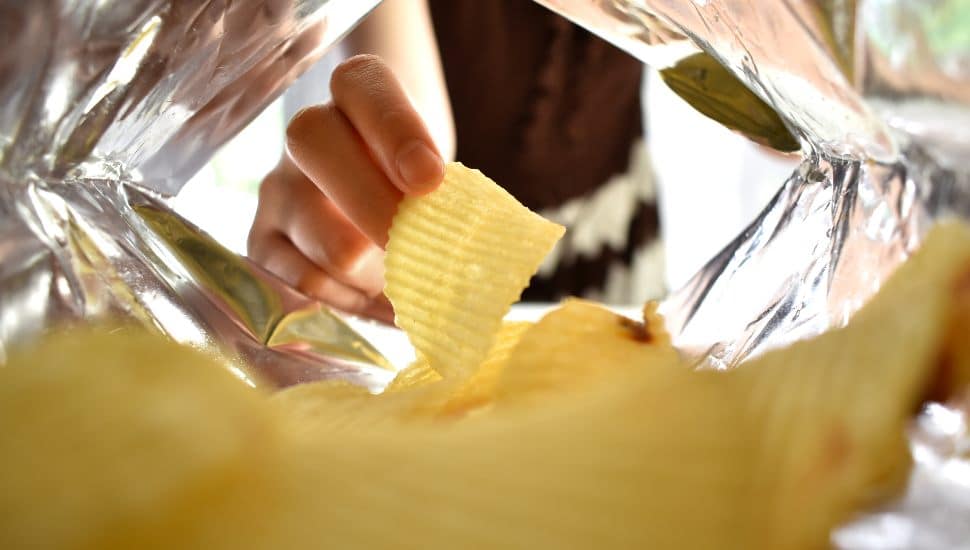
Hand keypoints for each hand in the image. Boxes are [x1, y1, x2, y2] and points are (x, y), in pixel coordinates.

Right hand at [248, 55, 444, 322]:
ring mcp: (277, 188)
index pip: (361, 85)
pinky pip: (310, 283)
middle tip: (424, 251)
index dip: (395, 130)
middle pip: (319, 149)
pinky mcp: (261, 242)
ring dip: (379, 274)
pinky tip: (377, 300)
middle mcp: (306, 133)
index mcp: (357, 95)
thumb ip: (441, 196)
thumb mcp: (434, 173)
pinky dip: (354, 301)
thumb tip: (449, 254)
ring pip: (329, 242)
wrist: (375, 207)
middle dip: (381, 213)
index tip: (429, 177)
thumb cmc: (418, 184)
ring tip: (403, 279)